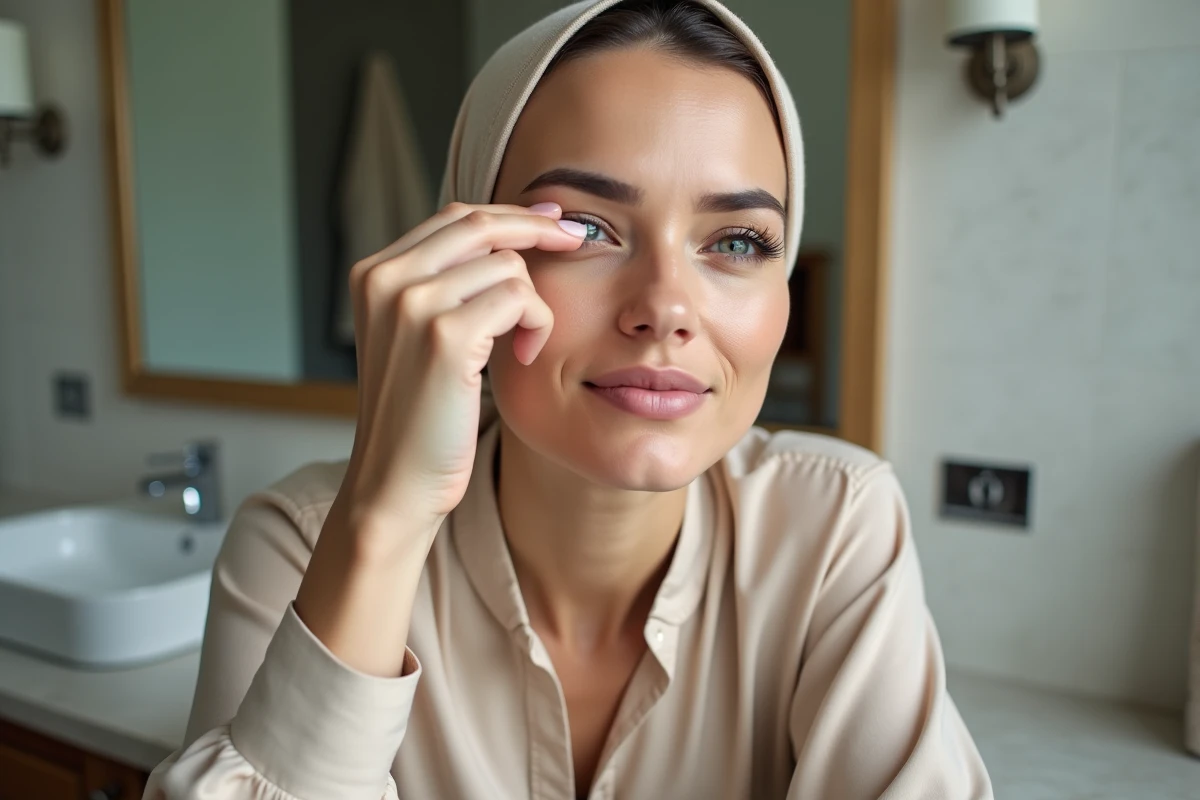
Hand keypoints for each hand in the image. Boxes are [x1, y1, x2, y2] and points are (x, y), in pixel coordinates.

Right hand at [338, 201, 586, 548]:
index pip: (453, 217)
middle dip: (538, 228)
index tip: (552, 219)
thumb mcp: (417, 337)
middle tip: (578, 242)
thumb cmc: (419, 417)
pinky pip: (520, 298)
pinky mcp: (445, 335)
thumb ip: (444, 285)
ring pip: (506, 263)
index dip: (510, 214)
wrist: (396, 482)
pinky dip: (538, 324)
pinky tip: (525, 355)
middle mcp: (385, 279)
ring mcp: (412, 304)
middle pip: (480, 224)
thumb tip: (506, 232)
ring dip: (534, 303)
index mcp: (374, 274)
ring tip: (524, 343)